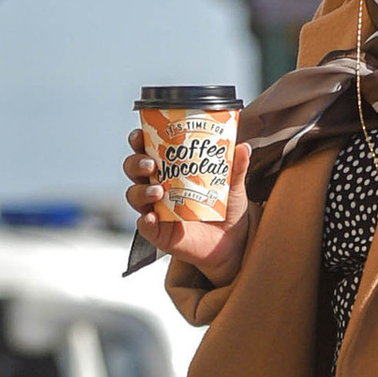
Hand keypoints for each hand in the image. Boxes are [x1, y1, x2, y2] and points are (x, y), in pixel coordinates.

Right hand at [123, 131, 251, 281]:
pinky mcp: (159, 232)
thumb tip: (243, 147)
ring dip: (141, 191)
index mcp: (170, 169)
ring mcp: (156, 209)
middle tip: (151, 164)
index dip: (139, 140)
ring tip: (158, 192)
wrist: (234, 241)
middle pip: (134, 170)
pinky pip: (145, 227)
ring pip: (135, 196)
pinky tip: (152, 217)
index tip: (140, 135)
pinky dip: (145, 221)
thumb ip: (236, 167)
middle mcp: (158, 186)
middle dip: (137, 163)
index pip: (147, 150)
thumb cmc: (227, 207)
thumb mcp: (233, 185)